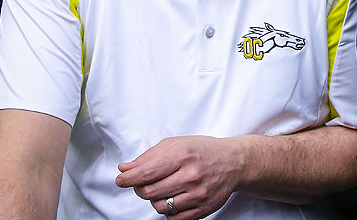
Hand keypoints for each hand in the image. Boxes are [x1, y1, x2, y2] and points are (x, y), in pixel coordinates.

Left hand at [116, 136, 240, 219]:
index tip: (121, 179)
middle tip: (143, 183)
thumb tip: (125, 169)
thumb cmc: (202, 151)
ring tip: (163, 189)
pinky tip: (175, 197)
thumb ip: (149, 156)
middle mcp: (191, 175)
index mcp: (183, 155)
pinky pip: (173, 218)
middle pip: (149, 193)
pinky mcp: (203, 209)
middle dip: (140, 189)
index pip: (146, 173)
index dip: (128, 179)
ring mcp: (198, 194)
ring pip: (159, 207)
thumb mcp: (176, 144)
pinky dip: (168, 210)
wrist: (234, 162)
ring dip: (155, 199)